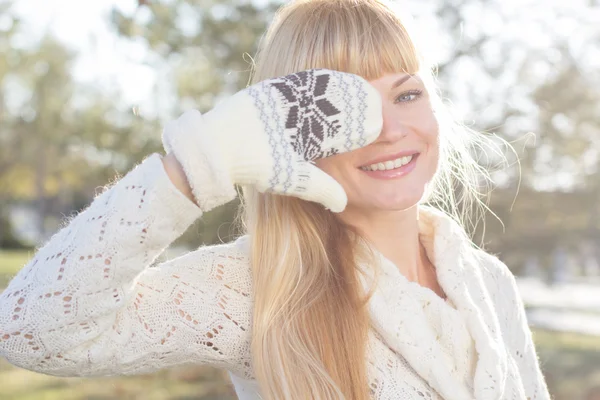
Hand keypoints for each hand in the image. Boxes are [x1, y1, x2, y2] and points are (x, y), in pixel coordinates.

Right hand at [163, 69, 381, 212]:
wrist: (222, 147)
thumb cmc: (256, 165)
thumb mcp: (294, 178)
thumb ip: (321, 188)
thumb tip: (345, 205)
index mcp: (310, 144)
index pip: (346, 136)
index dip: (367, 133)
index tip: (390, 133)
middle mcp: (305, 123)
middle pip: (341, 114)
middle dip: (365, 111)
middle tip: (388, 110)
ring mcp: (293, 105)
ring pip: (329, 95)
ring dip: (352, 94)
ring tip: (375, 92)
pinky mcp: (281, 88)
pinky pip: (310, 81)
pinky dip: (331, 79)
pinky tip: (351, 78)